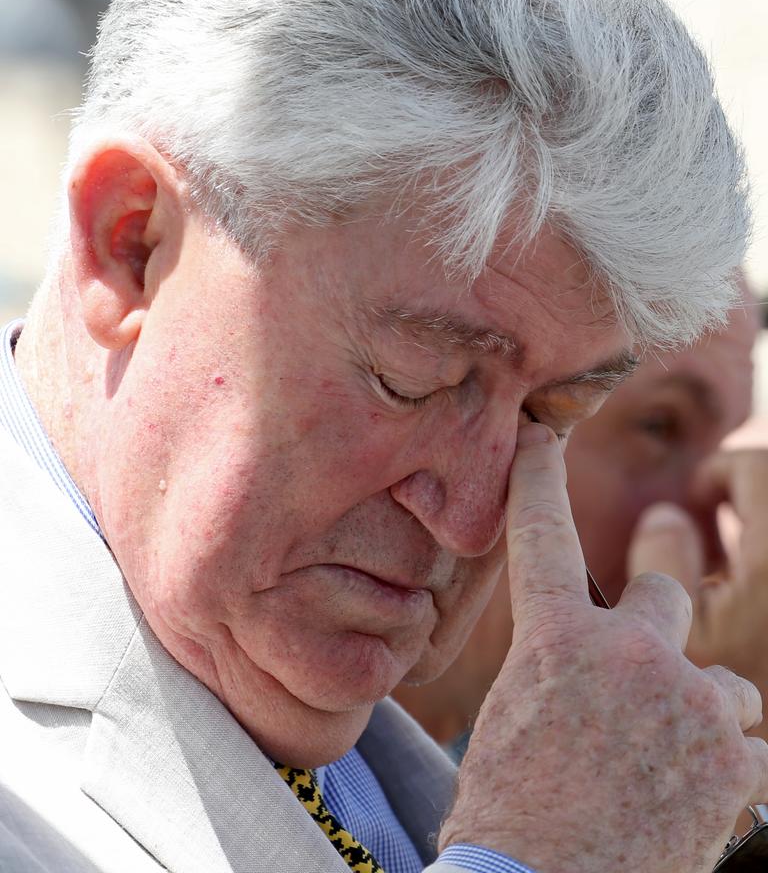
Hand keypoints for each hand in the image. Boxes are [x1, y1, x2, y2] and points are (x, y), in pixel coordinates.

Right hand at [439, 424, 767, 872]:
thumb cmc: (510, 818)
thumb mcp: (513, 726)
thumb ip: (556, 679)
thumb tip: (580, 680)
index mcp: (554, 642)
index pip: (542, 536)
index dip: (537, 480)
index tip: (538, 436)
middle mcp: (627, 653)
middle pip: (664, 594)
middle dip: (656, 632)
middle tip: (642, 680)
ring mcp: (688, 703)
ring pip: (720, 686)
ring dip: (700, 719)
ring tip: (663, 778)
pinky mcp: (736, 762)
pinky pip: (750, 753)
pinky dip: (729, 780)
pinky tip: (690, 814)